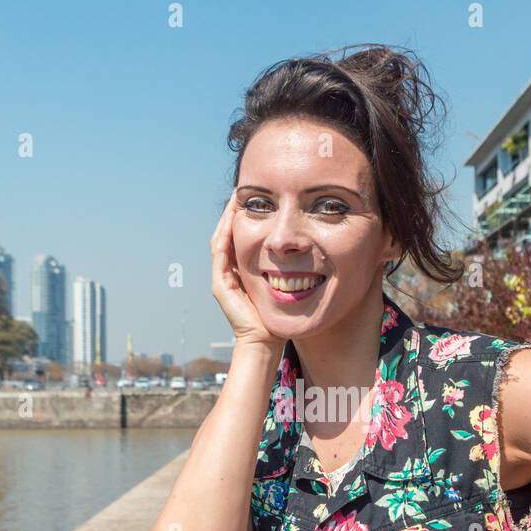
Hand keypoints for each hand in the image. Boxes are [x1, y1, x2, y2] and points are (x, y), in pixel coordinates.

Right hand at [211, 189, 283, 350]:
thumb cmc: (280, 317)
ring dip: (228, 217)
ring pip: (221, 239)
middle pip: (228, 234)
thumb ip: (290, 268)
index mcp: (242, 271)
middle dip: (234, 212)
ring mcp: (222, 277)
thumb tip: (310, 248)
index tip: (257, 198)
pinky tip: (234, 217)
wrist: (266, 341)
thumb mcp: (285, 284)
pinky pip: (220, 252)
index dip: (246, 217)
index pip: (240, 237)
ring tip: (237, 197)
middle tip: (242, 190)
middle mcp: (229, 272)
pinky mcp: (220, 283)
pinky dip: (226, 232)